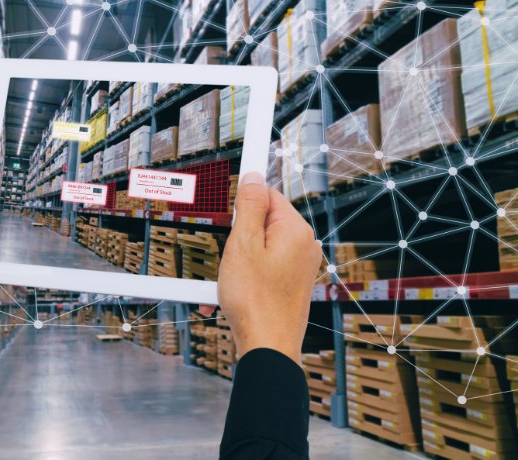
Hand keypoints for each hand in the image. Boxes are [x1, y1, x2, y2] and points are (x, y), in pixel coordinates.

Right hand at [218, 172, 320, 363]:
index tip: (230, 203)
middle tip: (230, 255)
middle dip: (240, 235)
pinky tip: (234, 292)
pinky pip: (265, 267)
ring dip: (239, 258)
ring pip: (262, 247)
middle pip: (264, 222)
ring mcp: (300, 267)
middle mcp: (304, 246)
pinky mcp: (292, 284)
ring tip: (231, 279)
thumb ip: (250, 206)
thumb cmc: (255, 300)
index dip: (245, 200)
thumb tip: (254, 178)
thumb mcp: (243, 244)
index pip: (268, 195)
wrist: (267, 347)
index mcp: (296, 230)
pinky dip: (247, 274)